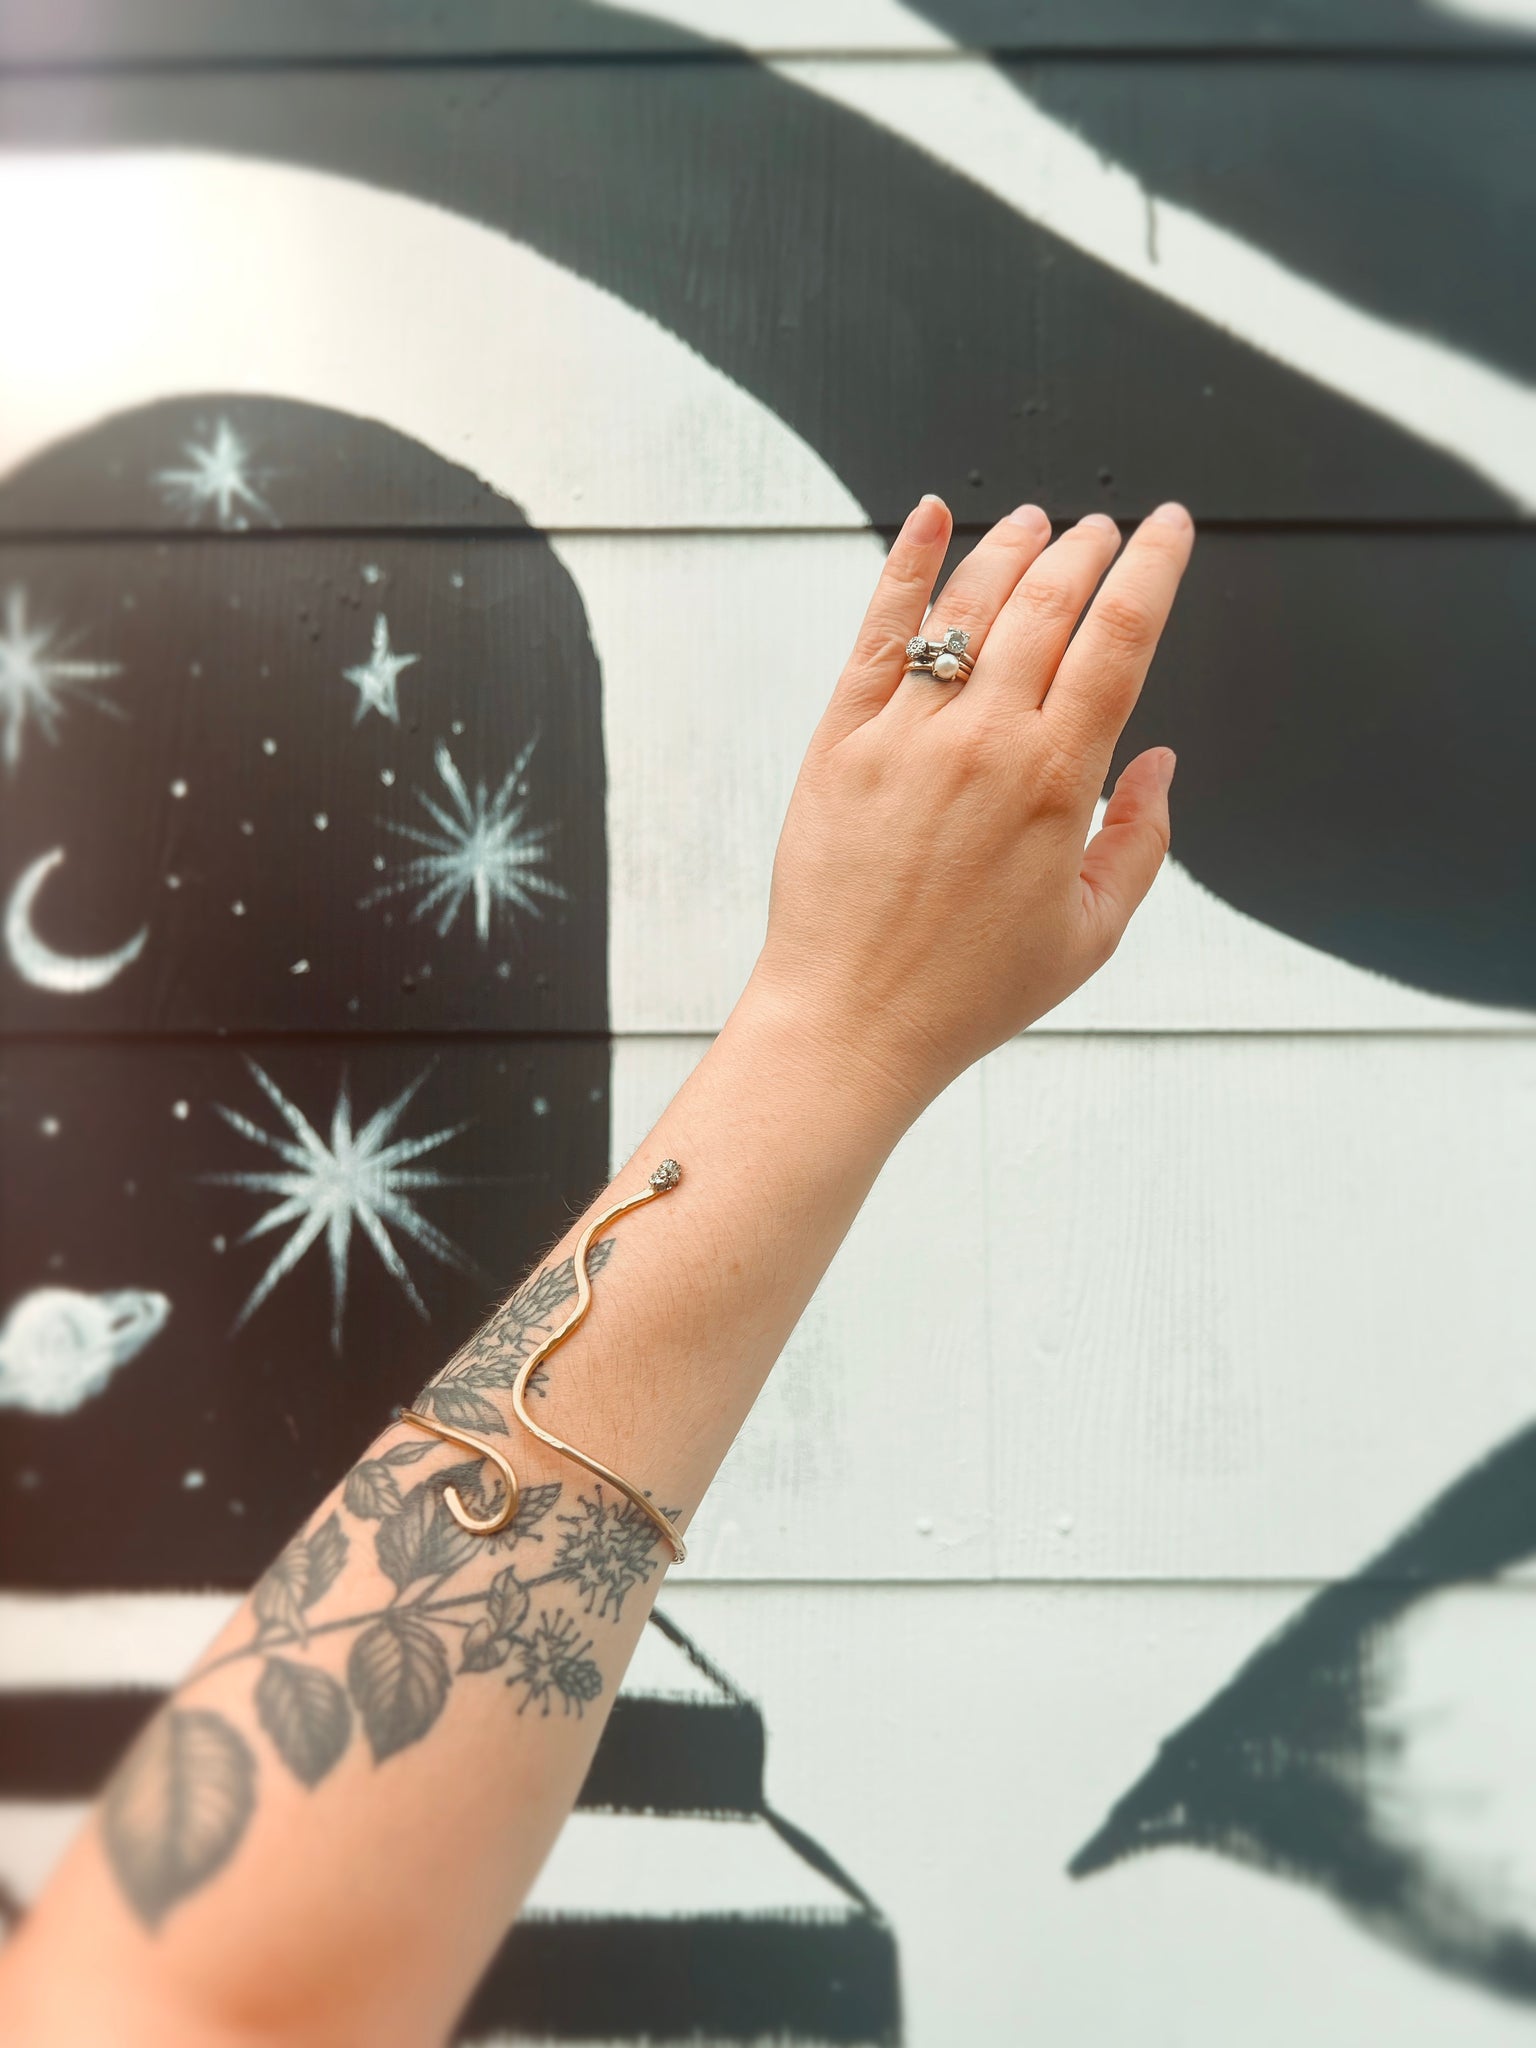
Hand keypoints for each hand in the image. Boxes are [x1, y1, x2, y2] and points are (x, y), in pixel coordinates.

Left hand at [751, 494, 1193, 1117]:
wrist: (853, 1020)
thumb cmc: (971, 991)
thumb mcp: (1091, 933)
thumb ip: (1141, 840)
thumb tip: (1161, 762)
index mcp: (1057, 782)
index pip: (1120, 639)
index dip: (1154, 569)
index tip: (1171, 529)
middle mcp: (983, 741)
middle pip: (1049, 603)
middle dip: (1088, 549)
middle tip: (1105, 528)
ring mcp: (905, 733)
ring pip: (970, 606)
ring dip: (1012, 549)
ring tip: (1036, 523)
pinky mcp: (840, 740)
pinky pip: (879, 633)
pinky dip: (907, 566)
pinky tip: (930, 519)